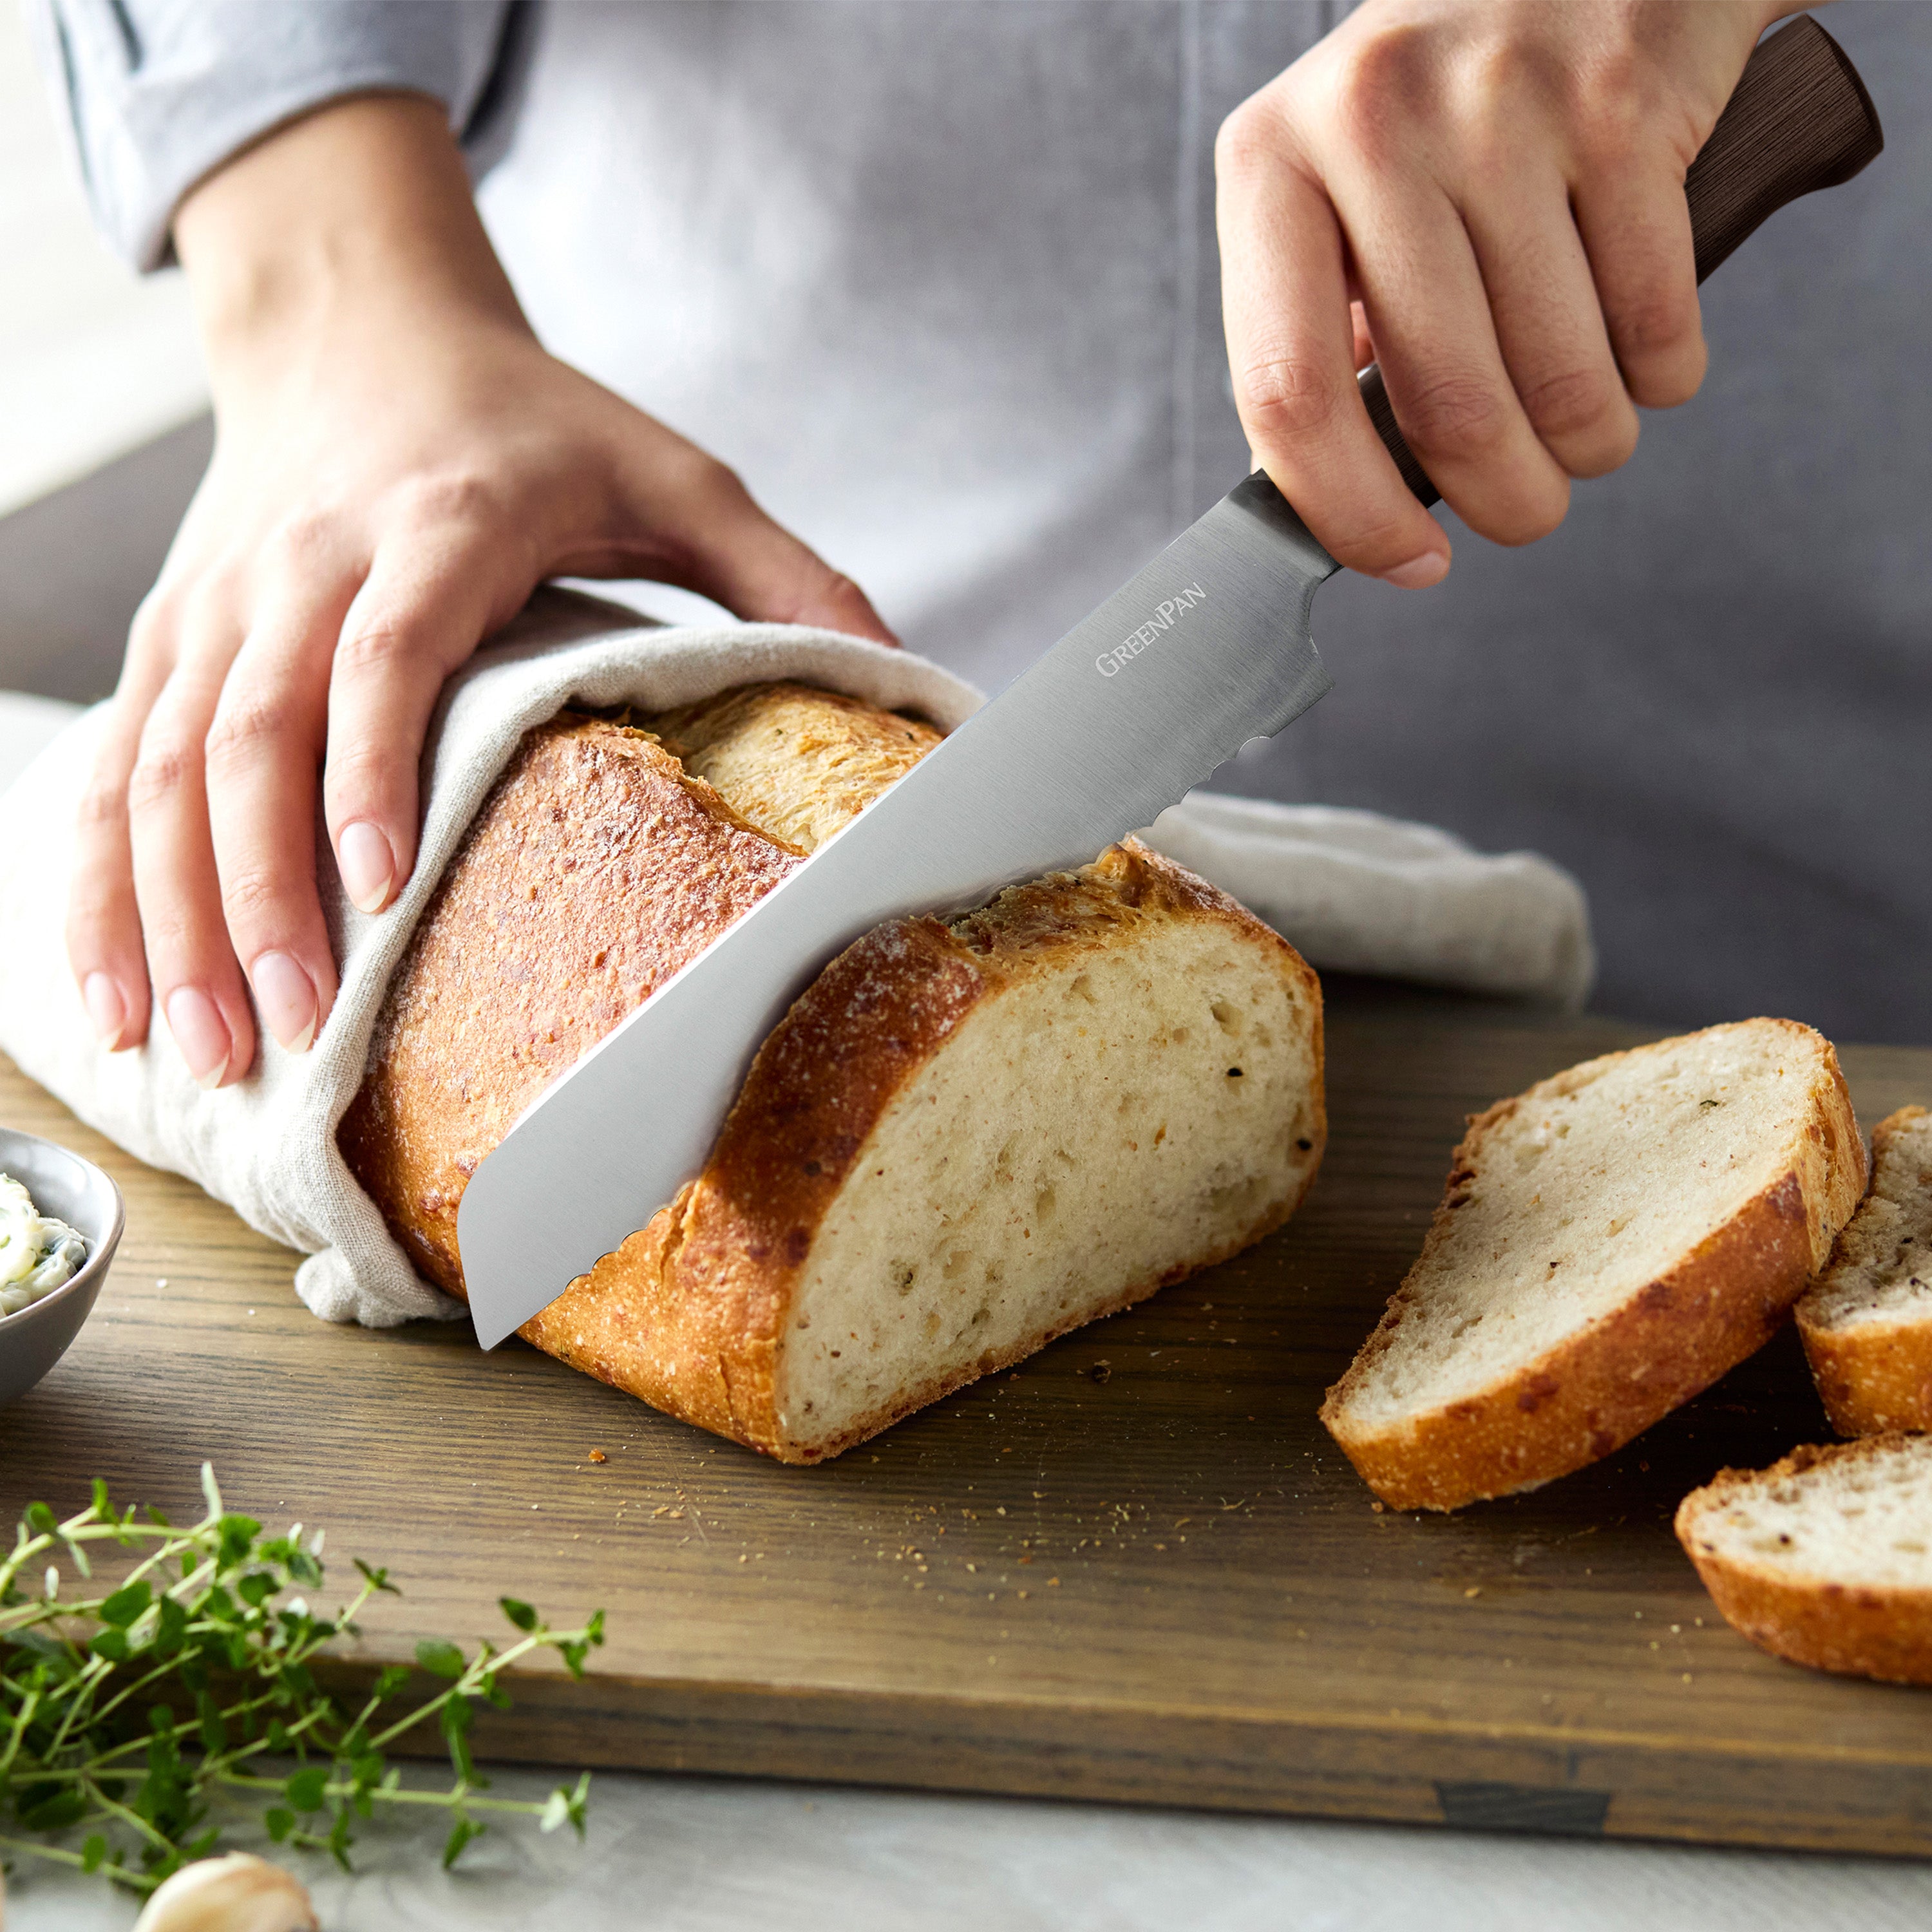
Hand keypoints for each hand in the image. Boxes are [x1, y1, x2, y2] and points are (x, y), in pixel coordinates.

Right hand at [69, 94, 890, 1085]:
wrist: (361, 327)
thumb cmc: (533, 420)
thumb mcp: (675, 471)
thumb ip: (780, 569)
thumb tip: (906, 669)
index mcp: (440, 522)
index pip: (384, 652)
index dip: (371, 767)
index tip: (382, 891)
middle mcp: (306, 564)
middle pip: (249, 733)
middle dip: (259, 893)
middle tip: (293, 1032)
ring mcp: (221, 605)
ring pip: (161, 768)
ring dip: (166, 915)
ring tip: (195, 1049)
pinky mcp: (172, 638)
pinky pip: (111, 770)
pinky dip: (98, 887)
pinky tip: (107, 999)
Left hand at [1215, 0, 1793, 583]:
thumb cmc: (1440, 116)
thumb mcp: (1335, 195)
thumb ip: (1321, 334)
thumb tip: (1346, 496)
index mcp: (1269, 168)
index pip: (1287, 396)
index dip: (1352, 513)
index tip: (1407, 564)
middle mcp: (1371, 127)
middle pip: (1445, 406)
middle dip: (1504, 501)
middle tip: (1526, 513)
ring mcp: (1499, 105)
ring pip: (1561, 376)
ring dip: (1589, 447)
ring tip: (1587, 435)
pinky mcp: (1622, 99)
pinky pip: (1654, 315)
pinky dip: (1661, 374)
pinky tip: (1646, 359)